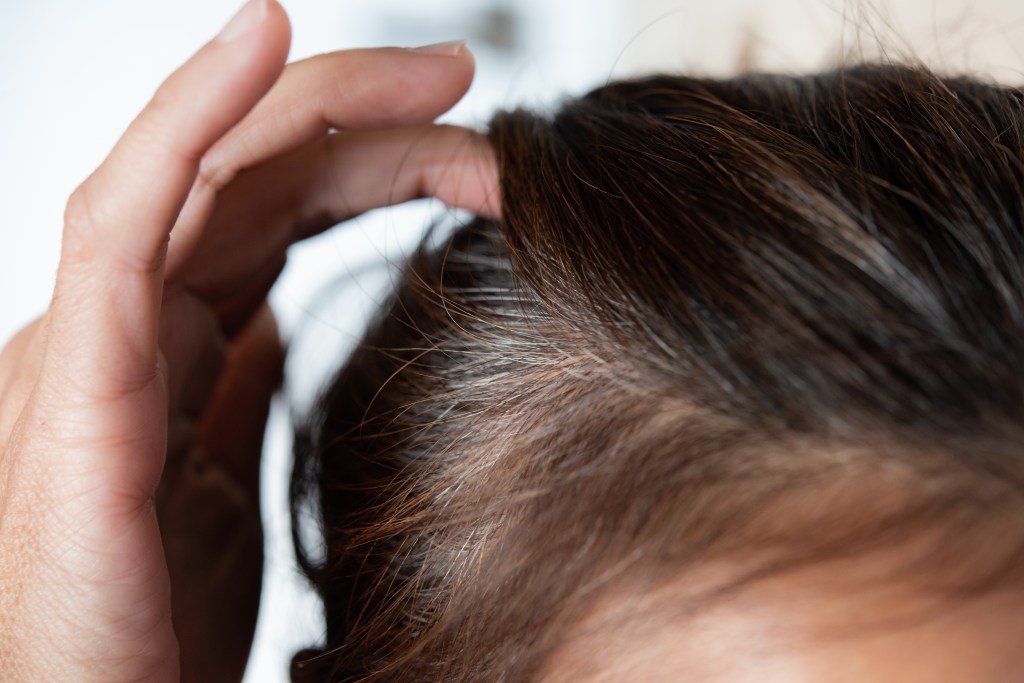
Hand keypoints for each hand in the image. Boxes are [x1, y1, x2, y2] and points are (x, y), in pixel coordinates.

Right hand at [0, 0, 498, 679]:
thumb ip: (241, 402)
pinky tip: (267, 38)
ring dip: (319, 103)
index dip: (369, 163)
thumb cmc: (153, 634)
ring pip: (205, 170)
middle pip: (251, 178)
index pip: (272, 215)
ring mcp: (92, 339)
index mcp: (170, 350)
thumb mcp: (223, 497)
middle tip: (469, 81)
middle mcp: (128, 324)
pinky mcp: (78, 376)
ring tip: (436, 71)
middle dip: (365, 117)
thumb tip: (286, 331)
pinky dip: (194, 114)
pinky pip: (129, 212)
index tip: (474, 149)